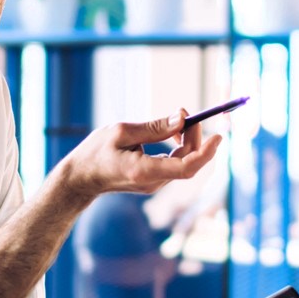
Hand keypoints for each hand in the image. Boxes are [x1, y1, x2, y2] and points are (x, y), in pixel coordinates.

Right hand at [53, 111, 221, 202]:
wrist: (80, 178)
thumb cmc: (95, 152)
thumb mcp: (122, 132)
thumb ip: (154, 127)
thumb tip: (182, 119)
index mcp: (144, 171)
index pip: (186, 167)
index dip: (206, 152)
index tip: (218, 136)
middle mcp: (153, 182)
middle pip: (189, 162)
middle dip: (196, 137)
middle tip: (187, 113)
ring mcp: (154, 184)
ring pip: (183, 163)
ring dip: (188, 141)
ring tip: (179, 120)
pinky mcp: (153, 181)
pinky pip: (175, 164)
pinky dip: (179, 147)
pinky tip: (172, 133)